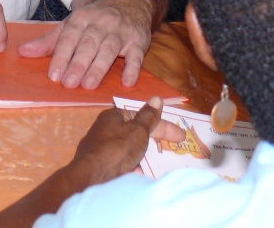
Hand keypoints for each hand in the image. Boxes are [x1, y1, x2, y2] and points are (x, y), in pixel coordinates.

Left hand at [18, 0, 152, 88]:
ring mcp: (121, 32)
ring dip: (98, 68)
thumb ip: (48, 41)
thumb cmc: (94, 19)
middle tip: (68, 84)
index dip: (61, 55)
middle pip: (88, 44)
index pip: (69, 37)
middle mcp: (101, 23)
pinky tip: (126, 82)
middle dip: (78, 64)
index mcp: (81, 18)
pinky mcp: (138, 40)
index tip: (53, 75)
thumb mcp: (71, 24)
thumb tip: (22, 52)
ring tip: (88, 85)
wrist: (128, 0)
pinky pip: (136, 55)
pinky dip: (132, 69)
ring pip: (109, 50)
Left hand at [70, 97, 185, 184]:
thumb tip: (157, 98)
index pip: (142, 118)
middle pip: (135, 133)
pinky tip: (139, 174)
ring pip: (129, 150)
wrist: (92, 175)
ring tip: (157, 164)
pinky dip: (132, 167)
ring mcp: (101, 147)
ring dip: (142, 156)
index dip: (163, 126)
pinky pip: (121, 163)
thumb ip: (148, 117)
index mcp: (113, 116)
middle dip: (153, 142)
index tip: (181, 137)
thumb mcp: (138, 130)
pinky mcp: (100, 164)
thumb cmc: (117, 148)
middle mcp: (105, 128)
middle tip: (172, 151)